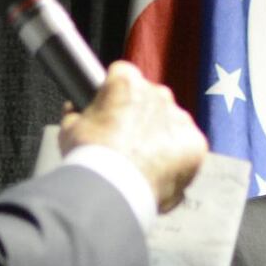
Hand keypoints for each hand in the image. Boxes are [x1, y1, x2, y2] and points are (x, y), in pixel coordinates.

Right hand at [60, 61, 205, 211]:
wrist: (113, 189)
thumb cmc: (90, 158)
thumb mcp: (70, 128)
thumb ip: (77, 113)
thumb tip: (74, 110)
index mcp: (127, 81)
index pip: (123, 76)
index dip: (115, 96)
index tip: (112, 114)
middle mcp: (158, 93)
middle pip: (151, 100)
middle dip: (141, 118)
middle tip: (127, 144)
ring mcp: (180, 118)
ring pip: (172, 123)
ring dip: (161, 138)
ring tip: (142, 164)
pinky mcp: (196, 143)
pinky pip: (187, 147)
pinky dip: (177, 159)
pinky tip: (160, 173)